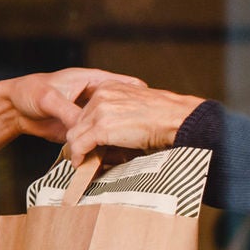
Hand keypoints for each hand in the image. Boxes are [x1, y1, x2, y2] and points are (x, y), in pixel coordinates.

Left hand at [1, 69, 142, 143]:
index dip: (135, 92)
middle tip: (144, 129)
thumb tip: (84, 126)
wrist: (13, 107)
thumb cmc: (29, 93)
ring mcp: (87, 113)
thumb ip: (68, 111)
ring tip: (131, 144)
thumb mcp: (50, 99)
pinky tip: (106, 154)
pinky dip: (100, 146)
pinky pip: (95, 138)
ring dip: (115, 135)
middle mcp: (92, 96)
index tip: (150, 102)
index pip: (118, 83)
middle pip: (118, 106)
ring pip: (108, 125)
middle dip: (130, 118)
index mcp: (89, 80)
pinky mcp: (79, 129)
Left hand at [62, 85, 204, 164]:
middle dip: (80, 139)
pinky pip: (80, 145)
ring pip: (75, 134)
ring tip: (82, 159)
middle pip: (78, 122)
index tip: (86, 139)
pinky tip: (81, 163)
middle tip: (83, 152)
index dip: (85, 127)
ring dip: (77, 149)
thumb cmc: (163, 114)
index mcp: (109, 86)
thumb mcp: (135, 104)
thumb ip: (118, 111)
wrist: (174, 117)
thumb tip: (109, 130)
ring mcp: (100, 111)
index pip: (85, 109)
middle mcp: (101, 96)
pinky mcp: (101, 128)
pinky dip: (78, 156)